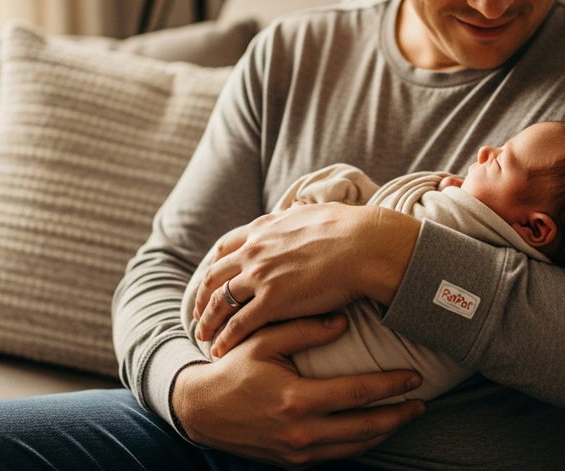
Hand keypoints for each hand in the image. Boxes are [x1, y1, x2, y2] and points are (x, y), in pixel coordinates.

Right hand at [173, 314, 425, 467]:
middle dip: (399, 415)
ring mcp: (298, 452)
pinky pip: (338, 454)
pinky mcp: (294, 463)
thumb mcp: (263, 341)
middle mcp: (301, 432)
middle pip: (366, 428)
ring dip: (386, 431)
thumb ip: (303, 329)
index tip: (414, 376)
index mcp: (296, 400)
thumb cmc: (233, 370)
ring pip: (356, 446)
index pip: (358, 394)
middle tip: (422, 402)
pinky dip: (361, 443)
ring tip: (407, 415)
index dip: (391, 386)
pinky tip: (375, 428)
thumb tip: (343, 320)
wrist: (202, 411)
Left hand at [193, 203, 419, 356]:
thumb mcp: (315, 213)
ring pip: (220, 301)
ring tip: (203, 335)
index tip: (213, 279)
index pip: (227, 247)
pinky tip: (220, 350)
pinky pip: (238, 324)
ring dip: (207, 320)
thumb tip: (302, 214)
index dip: (217, 265)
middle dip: (203, 295)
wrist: (365, 244)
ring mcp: (261, 275)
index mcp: (264, 228)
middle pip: (216, 275)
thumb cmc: (352, 229)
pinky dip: (226, 338)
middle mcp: (255, 250)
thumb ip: (299, 218)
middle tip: (199, 311)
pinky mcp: (272, 300)